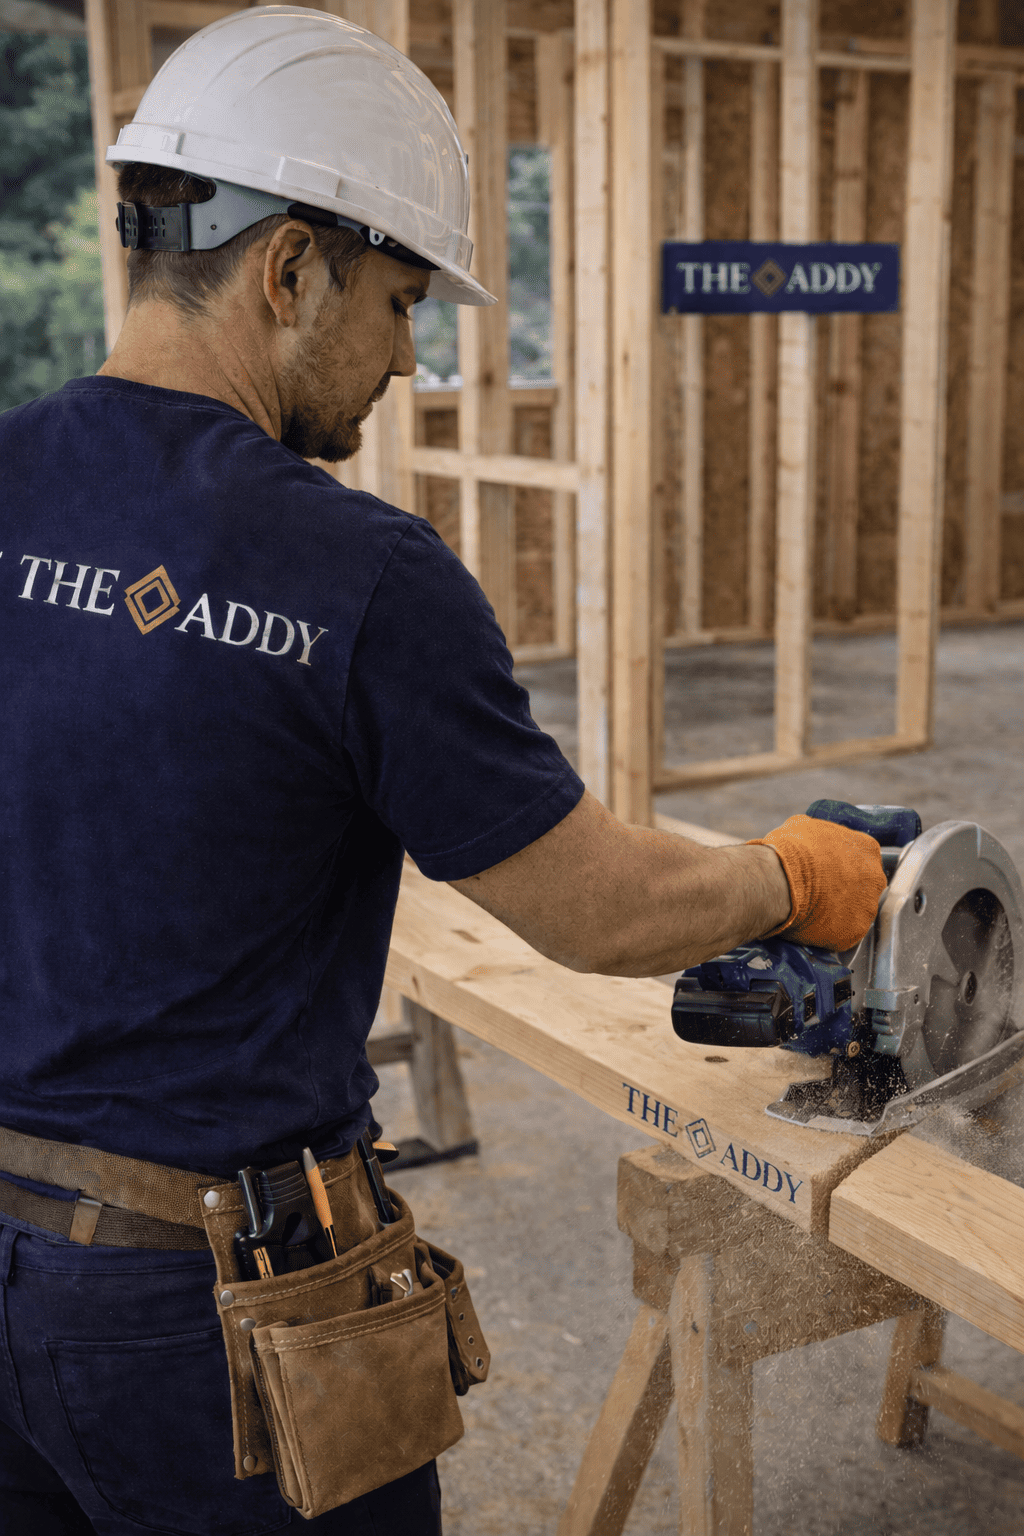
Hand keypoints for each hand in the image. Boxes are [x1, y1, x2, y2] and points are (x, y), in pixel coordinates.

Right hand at [748, 814, 886, 950]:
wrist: (779, 881)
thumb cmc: (789, 851)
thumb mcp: (802, 827)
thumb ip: (818, 836)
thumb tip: (810, 841)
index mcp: (867, 848)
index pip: (861, 859)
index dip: (841, 867)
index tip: (826, 872)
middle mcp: (876, 878)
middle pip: (864, 887)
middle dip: (845, 890)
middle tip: (820, 892)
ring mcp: (868, 907)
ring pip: (855, 912)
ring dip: (839, 912)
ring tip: (813, 909)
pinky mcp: (855, 932)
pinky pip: (843, 934)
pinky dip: (829, 932)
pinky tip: (812, 923)